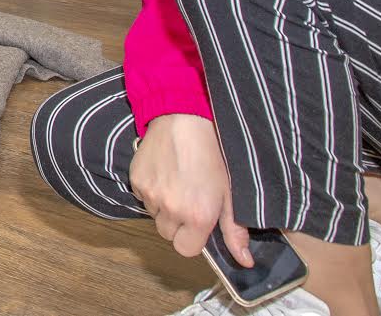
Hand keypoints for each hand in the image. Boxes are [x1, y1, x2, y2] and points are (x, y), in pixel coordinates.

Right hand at [130, 114, 252, 266]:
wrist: (184, 119)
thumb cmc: (212, 152)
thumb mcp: (231, 192)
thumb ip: (235, 230)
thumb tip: (244, 261)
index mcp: (198, 216)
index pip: (186, 250)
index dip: (193, 238)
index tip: (199, 222)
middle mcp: (171, 209)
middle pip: (168, 234)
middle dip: (178, 223)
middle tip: (189, 200)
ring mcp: (151, 195)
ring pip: (155, 215)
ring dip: (164, 207)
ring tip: (177, 183)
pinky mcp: (136, 180)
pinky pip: (142, 198)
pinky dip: (152, 191)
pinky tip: (164, 173)